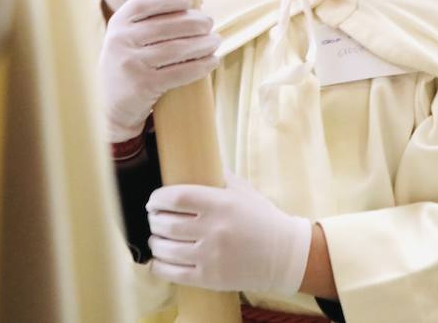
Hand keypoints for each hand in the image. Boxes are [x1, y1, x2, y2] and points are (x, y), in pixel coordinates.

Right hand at [99, 0, 219, 142]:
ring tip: (215, 41)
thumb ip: (152, 19)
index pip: (143, 2)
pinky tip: (212, 61)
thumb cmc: (131, 63)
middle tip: (210, 24)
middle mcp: (120, 41)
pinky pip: (179, 73)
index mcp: (117, 24)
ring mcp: (130, 64)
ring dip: (203, 44)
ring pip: (176, 49)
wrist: (112, 106)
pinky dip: (200, 66)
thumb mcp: (130, 38)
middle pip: (166, 25)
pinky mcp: (142, 86)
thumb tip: (198, 0)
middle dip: (194, 22)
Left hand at [147, 173, 312, 294]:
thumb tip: (196, 159)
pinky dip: (159, 266)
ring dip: (155, 242)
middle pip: (167, 223)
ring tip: (157, 238)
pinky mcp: (209, 278)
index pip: (177, 197)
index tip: (153, 200)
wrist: (284, 255)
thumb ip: (220, 176)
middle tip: (155, 218)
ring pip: (165, 249)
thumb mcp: (244, 191)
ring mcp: (210, 256)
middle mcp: (213, 230)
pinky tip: (158, 260)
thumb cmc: (262, 219)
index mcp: (221, 204)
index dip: (158, 198)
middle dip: (154, 220)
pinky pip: (172, 273)